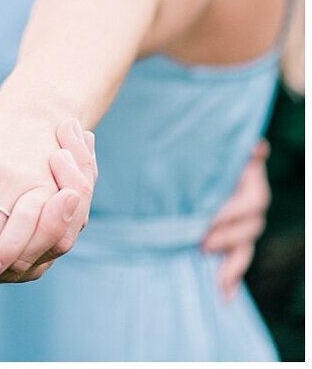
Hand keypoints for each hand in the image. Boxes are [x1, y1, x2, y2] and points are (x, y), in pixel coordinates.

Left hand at [201, 139, 270, 298]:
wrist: (182, 156)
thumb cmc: (197, 149)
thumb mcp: (209, 146)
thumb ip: (238, 152)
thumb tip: (260, 146)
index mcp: (248, 177)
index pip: (253, 201)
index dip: (234, 213)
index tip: (211, 220)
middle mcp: (250, 200)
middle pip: (252, 226)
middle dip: (228, 237)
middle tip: (203, 243)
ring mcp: (242, 221)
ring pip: (246, 246)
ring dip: (232, 264)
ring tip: (215, 278)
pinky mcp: (230, 238)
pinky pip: (237, 260)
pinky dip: (232, 279)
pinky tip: (225, 296)